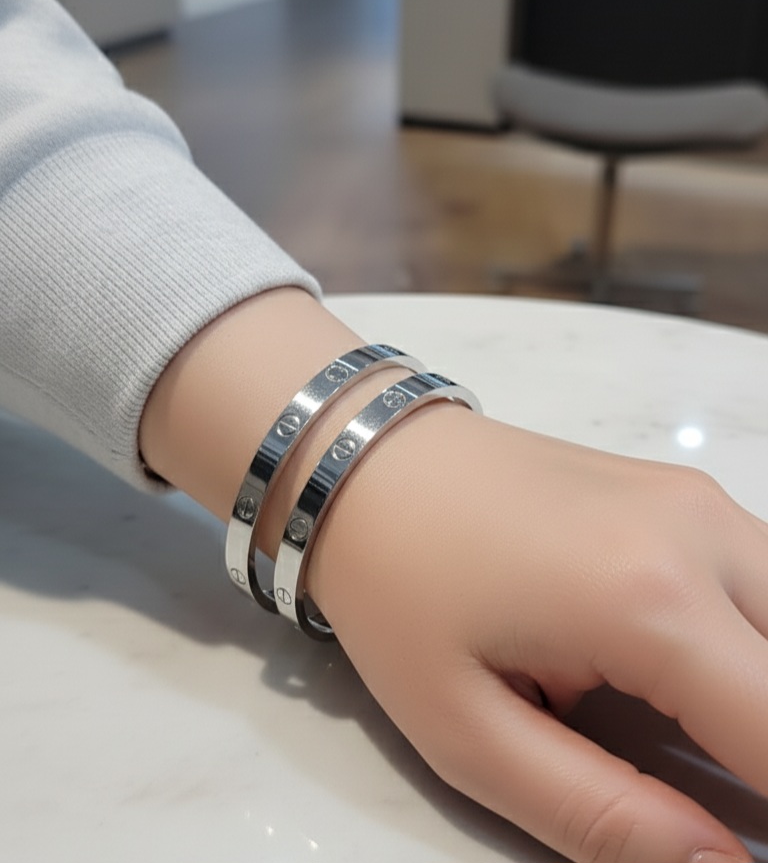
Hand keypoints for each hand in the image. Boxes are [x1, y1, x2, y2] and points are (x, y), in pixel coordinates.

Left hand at [310, 405, 767, 862]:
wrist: (366, 464)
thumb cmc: (396, 590)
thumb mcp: (468, 731)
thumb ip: (601, 813)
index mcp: (650, 603)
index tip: (740, 838)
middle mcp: (699, 534)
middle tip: (717, 789)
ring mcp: (697, 499)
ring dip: (765, 688)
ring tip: (706, 741)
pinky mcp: (682, 489)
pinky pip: (764, 574)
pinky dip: (757, 640)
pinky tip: (696, 672)